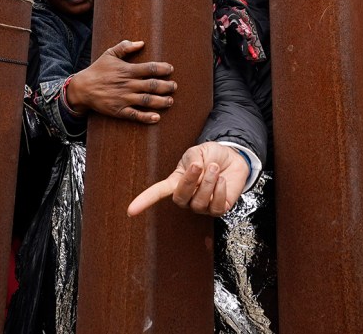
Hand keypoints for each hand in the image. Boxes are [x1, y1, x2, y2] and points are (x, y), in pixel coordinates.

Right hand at [67, 40, 175, 122]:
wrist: (82, 88)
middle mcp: (128, 84)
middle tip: (174, 86)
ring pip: (147, 100)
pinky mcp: (119, 110)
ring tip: (170, 101)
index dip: (162, 69)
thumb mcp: (109, 54)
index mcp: (127, 70)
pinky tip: (157, 118)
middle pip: (152, 85)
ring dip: (161, 101)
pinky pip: (135, 115)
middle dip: (166, 86)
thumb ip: (125, 47)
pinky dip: (146, 117)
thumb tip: (141, 42)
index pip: (149, 68)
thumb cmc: (97, 70)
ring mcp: (124, 98)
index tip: (170, 69)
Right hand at [127, 142, 250, 216]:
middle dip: (190, 181)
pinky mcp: (218, 209)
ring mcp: (202, 205)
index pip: (157, 193)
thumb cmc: (211, 155)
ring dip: (208, 183)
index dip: (144, 201)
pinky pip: (216, 207)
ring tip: (215, 168)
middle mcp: (187, 196)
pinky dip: (220, 192)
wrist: (232, 158)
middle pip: (180, 198)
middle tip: (199, 165)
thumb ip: (193, 158)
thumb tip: (194, 169)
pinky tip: (222, 180)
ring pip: (199, 203)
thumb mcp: (198, 151)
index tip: (131, 210)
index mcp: (176, 181)